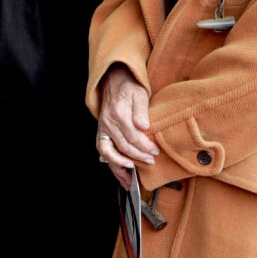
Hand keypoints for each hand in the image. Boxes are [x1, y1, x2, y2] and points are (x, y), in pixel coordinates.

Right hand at [97, 64, 158, 188]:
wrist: (114, 80)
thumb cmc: (129, 87)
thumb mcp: (139, 93)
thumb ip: (141, 110)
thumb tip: (144, 126)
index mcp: (118, 112)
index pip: (132, 135)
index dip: (144, 146)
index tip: (155, 151)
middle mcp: (108, 122)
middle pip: (123, 146)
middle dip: (138, 157)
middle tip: (150, 160)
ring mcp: (103, 128)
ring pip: (109, 153)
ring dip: (121, 166)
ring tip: (132, 177)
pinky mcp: (101, 133)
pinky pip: (104, 152)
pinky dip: (111, 164)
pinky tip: (121, 173)